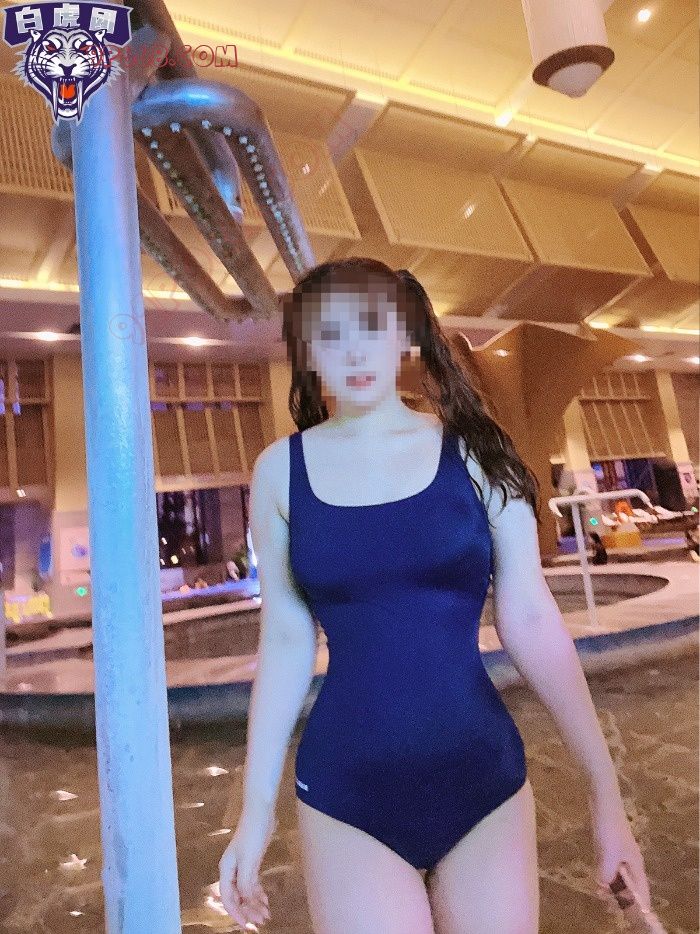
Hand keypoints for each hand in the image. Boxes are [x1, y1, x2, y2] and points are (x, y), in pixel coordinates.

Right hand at [218, 807, 276, 926]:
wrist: (261, 811)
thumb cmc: (253, 834)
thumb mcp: (248, 860)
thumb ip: (245, 882)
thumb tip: (245, 901)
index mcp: (226, 870)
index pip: (228, 898)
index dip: (237, 914)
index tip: (247, 925)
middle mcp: (231, 870)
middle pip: (237, 897)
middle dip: (248, 911)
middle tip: (262, 921)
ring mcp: (242, 866)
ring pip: (245, 891)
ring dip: (254, 903)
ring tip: (266, 914)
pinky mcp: (252, 861)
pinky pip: (252, 883)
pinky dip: (258, 893)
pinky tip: (265, 899)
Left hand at [590, 791, 651, 910]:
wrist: (603, 801)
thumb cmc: (609, 828)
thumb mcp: (607, 854)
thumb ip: (606, 873)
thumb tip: (602, 886)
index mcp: (635, 865)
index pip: (642, 892)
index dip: (637, 905)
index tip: (630, 916)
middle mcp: (630, 861)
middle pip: (629, 885)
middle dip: (620, 896)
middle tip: (606, 902)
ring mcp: (620, 852)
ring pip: (618, 875)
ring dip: (610, 885)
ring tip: (600, 894)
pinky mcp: (609, 844)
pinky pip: (609, 866)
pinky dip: (604, 873)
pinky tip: (596, 877)